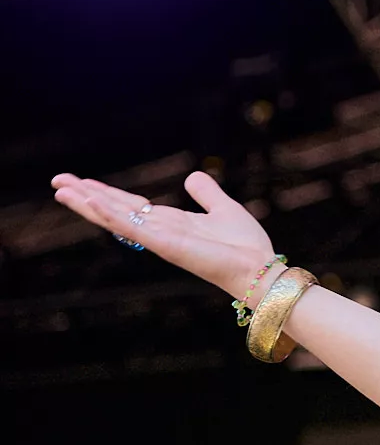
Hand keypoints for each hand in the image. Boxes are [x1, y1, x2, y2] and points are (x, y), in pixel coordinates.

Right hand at [50, 170, 278, 299]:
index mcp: (170, 222)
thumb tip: (193, 176)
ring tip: (61, 189)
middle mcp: (159, 230)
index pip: (129, 204)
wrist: (258, 268)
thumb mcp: (223, 208)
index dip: (105, 193)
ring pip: (114, 217)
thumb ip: (206, 194)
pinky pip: (131, 227)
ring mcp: (158, 238)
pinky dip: (109, 214)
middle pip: (114, 209)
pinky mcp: (164, 245)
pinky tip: (89, 202)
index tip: (80, 182)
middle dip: (86, 195)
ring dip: (88, 203)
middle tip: (57, 181)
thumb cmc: (244, 245)